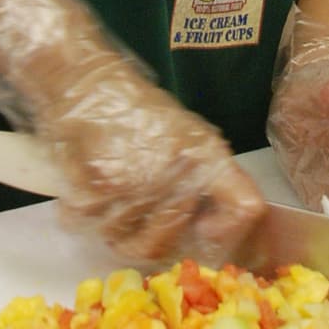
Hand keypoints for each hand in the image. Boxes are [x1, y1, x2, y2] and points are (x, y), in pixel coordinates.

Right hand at [0, 0, 264, 262]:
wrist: (86, 82)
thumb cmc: (135, 111)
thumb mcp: (187, 136)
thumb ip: (207, 179)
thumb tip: (213, 228)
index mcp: (206, 158)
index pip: (245, 208)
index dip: (227, 233)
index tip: (203, 230)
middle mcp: (176, 175)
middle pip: (165, 246)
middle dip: (148, 237)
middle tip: (135, 211)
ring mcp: (134, 186)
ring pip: (122, 243)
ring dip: (113, 227)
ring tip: (108, 192)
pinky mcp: (96, 190)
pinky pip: (88, 226)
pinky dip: (82, 214)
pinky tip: (85, 185)